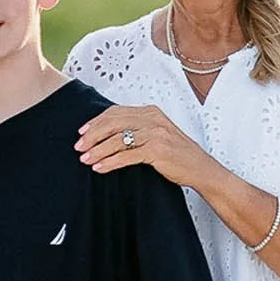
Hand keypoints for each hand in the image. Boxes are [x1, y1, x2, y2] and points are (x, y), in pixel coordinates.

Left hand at [77, 103, 201, 187]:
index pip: (116, 112)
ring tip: (85, 159)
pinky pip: (126, 155)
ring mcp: (155, 133)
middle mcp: (152, 119)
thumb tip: (108, 135)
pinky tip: (100, 168)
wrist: (200, 168)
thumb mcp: (157, 134)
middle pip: (113, 123)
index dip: (96, 122)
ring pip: (117, 140)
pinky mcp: (157, 150)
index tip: (82, 133)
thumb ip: (138, 129)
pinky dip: (110, 162)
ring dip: (98, 150)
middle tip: (79, 147)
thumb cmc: (178, 154)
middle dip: (93, 135)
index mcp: (151, 112)